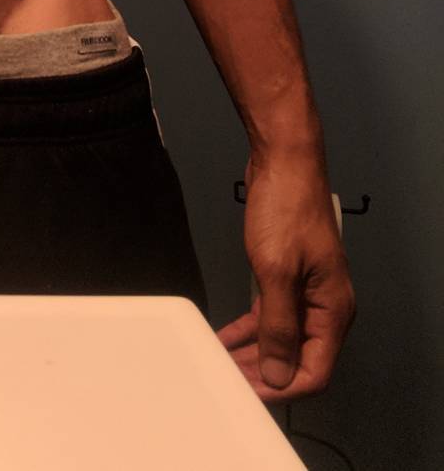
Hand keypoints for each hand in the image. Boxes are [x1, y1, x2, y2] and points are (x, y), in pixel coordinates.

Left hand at [215, 151, 354, 402]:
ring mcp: (307, 290)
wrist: (284, 163)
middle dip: (263, 373)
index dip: (281, 386)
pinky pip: (271, 315)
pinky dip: (250, 329)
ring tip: (222, 365)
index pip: (315, 371)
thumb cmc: (286, 208)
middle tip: (228, 382)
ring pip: (282, 338)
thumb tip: (278, 373)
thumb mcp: (276, 271)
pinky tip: (227, 337)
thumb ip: (277, 325)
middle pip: (298, 358)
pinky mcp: (289, 276)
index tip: (247, 392)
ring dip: (254, 353)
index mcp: (333, 309)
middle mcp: (325, 305)